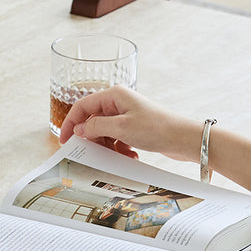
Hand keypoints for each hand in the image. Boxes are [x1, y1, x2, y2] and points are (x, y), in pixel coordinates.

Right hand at [59, 85, 198, 162]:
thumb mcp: (121, 128)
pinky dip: (120, 149)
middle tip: (93, 153)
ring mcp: (127, 115)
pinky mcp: (134, 127)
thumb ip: (96, 127)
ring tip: (119, 154)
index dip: (70, 122)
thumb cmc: (157, 128)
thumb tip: (80, 129)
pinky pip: (117, 139)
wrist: (184, 139)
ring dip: (108, 146)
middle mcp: (119, 102)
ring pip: (105, 132)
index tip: (65, 140)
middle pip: (93, 120)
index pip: (82, 106)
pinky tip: (130, 155)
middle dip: (93, 138)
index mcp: (114, 95)